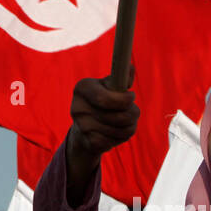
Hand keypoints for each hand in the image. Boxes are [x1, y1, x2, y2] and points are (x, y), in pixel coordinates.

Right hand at [66, 66, 137, 180]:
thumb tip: (130, 67)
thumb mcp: (108, 87)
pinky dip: (120, 138)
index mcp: (82, 88)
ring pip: (121, 130)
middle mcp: (77, 107)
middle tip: (133, 110)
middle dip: (132, 113)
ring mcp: (82, 127)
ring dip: (129, 126)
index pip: (105, 98)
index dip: (124, 100)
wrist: (84, 130)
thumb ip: (121, 79)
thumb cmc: (101, 102)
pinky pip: (115, 141)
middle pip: (119, 116)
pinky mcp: (89, 142)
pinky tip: (114, 133)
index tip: (131, 96)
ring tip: (125, 121)